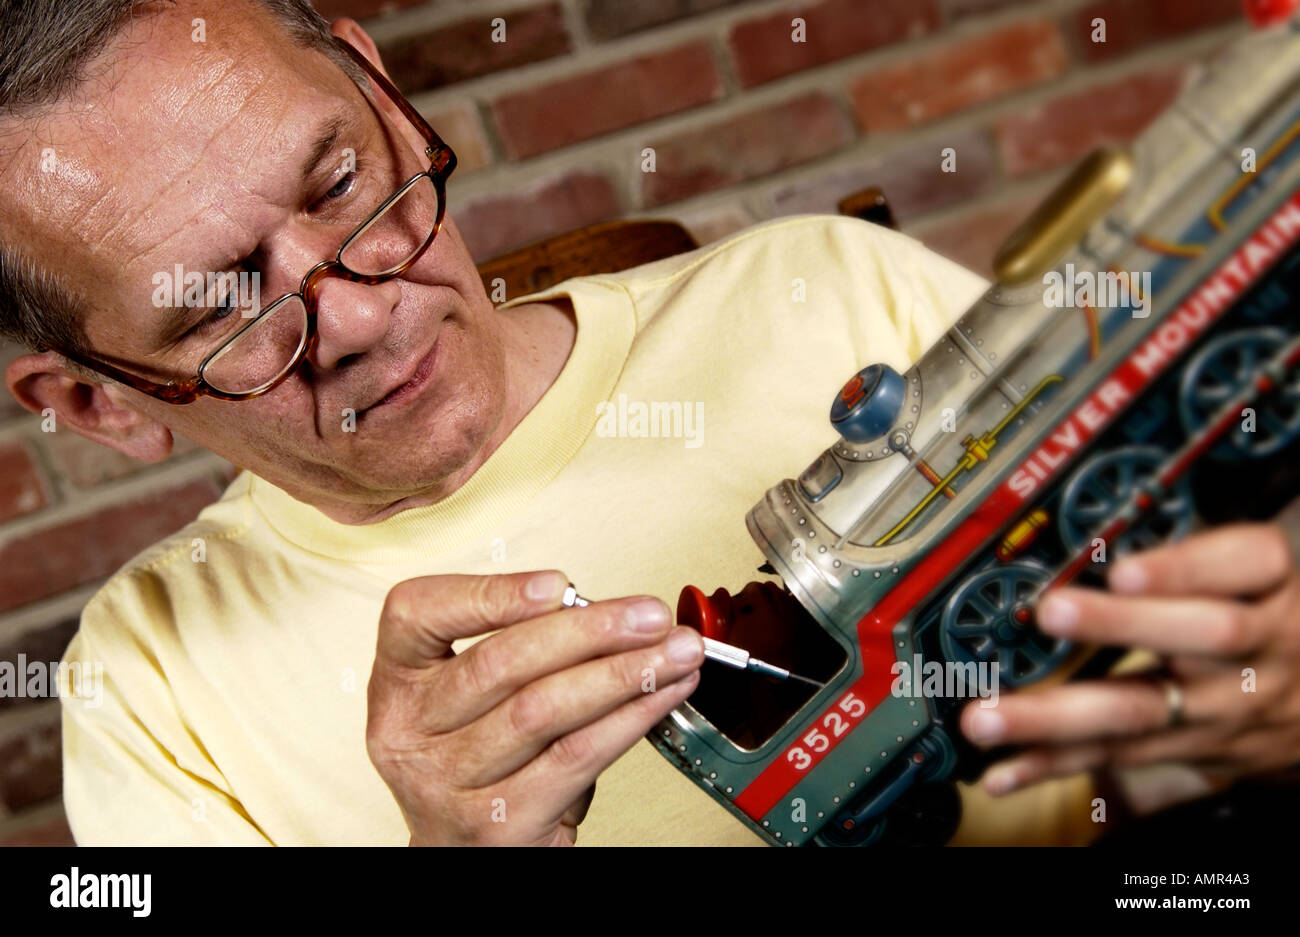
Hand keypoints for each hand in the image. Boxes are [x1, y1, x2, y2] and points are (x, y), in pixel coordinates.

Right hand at [366, 570, 703, 844]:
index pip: (416, 615)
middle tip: (647, 616)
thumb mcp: (475, 701)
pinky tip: (659, 696)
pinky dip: (629, 718)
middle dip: (589, 630)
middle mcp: (409, 734)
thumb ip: (522, 651)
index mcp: (397, 684)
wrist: (466, 855)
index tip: (559, 583)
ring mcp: (448, 783)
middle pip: (499, 663)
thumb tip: (611, 616)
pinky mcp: (498, 824)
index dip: (489, 594)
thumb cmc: (480, 763)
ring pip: (544, 709)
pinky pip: (575, 756)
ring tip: (673, 653)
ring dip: (623, 673)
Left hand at [959, 523, 1299, 807]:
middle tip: (1051, 612)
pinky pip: (1117, 757)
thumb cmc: (1259, 613)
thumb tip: (1086, 526)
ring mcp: (1221, 707)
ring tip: (990, 715)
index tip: (1122, 567)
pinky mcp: (1190, 750)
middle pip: (1198, 635)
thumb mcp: (1247, 572)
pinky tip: (1003, 770)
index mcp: (1266, 584)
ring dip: (1056, 715)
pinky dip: (1053, 764)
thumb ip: (1184, 549)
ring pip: (1142, 709)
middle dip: (1119, 624)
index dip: (1182, 567)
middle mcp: (1253, 647)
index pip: (1244, 562)